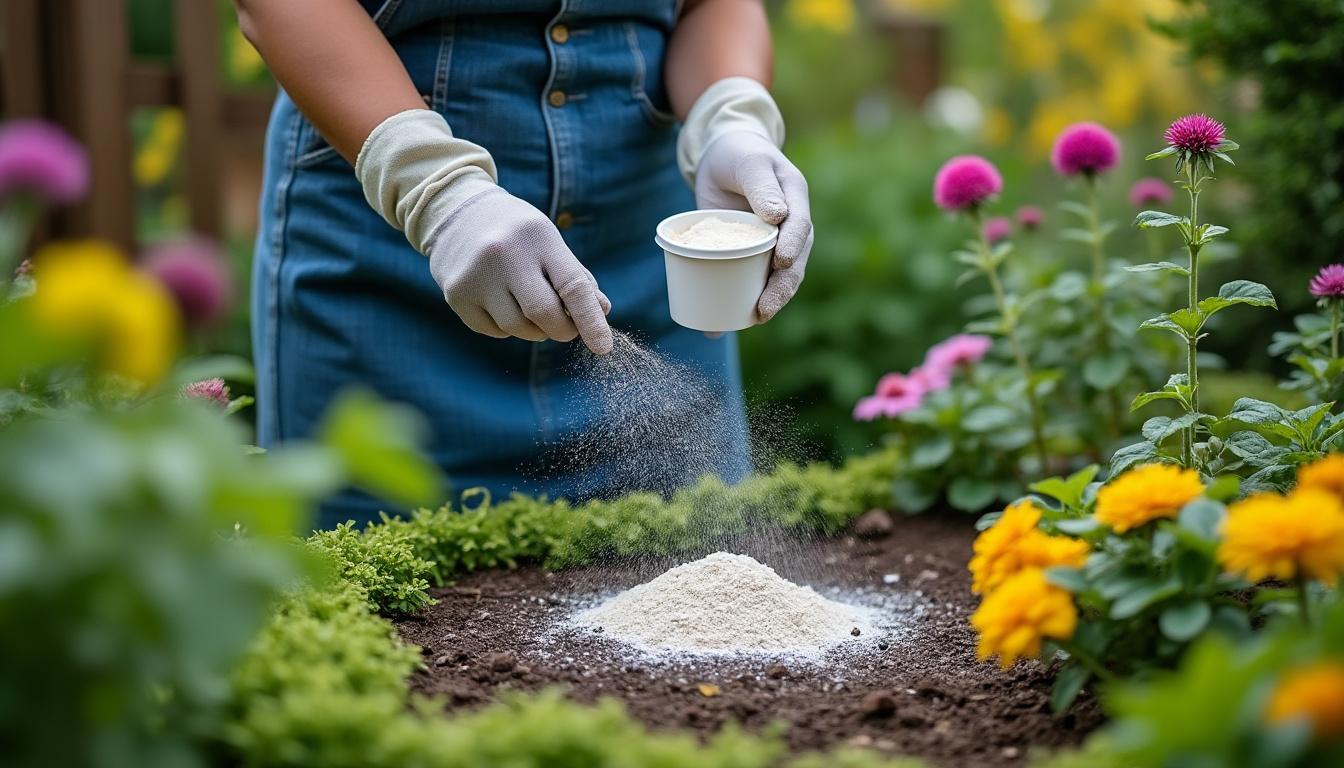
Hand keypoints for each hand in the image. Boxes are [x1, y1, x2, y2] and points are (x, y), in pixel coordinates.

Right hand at [424, 188, 612, 353]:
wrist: (457, 213)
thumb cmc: (516, 233)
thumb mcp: (550, 242)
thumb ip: (576, 278)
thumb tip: (601, 312)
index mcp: (538, 237)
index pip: (572, 286)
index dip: (590, 320)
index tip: (603, 347)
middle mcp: (504, 254)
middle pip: (544, 314)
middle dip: (562, 329)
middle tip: (564, 327)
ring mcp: (476, 275)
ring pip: (518, 329)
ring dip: (533, 330)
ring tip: (528, 306)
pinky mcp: (456, 294)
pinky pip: (493, 331)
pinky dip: (505, 328)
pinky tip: (501, 303)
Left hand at [693, 131, 812, 322]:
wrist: (721, 159)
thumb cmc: (738, 154)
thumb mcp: (748, 163)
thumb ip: (761, 187)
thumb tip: (778, 217)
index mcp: (795, 200)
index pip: (801, 227)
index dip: (793, 247)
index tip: (780, 263)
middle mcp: (788, 228)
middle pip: (793, 264)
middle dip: (781, 289)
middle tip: (764, 309)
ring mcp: (769, 245)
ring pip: (773, 278)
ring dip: (766, 302)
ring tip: (751, 321)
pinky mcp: (746, 255)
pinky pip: (746, 280)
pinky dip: (734, 303)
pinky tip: (717, 326)